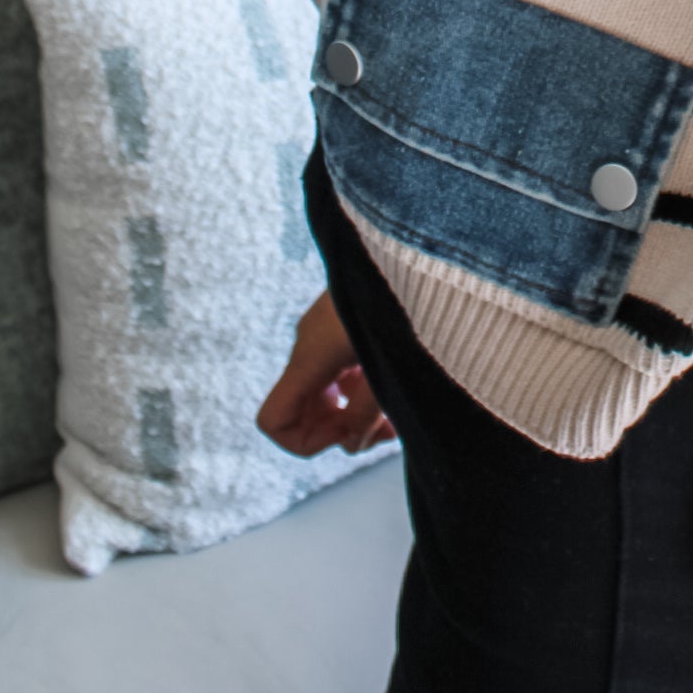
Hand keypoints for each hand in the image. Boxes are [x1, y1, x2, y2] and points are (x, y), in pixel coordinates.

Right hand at [257, 289, 394, 458]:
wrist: (420, 246)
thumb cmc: (404, 302)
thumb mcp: (388, 366)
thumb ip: (365, 414)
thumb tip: (351, 445)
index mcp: (310, 356)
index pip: (273, 421)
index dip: (305, 444)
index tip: (347, 432)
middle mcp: (309, 346)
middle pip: (302, 413)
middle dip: (341, 431)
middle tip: (387, 430)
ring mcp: (325, 334)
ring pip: (327, 395)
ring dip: (358, 414)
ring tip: (401, 414)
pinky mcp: (345, 324)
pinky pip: (342, 372)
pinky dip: (365, 390)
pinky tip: (400, 387)